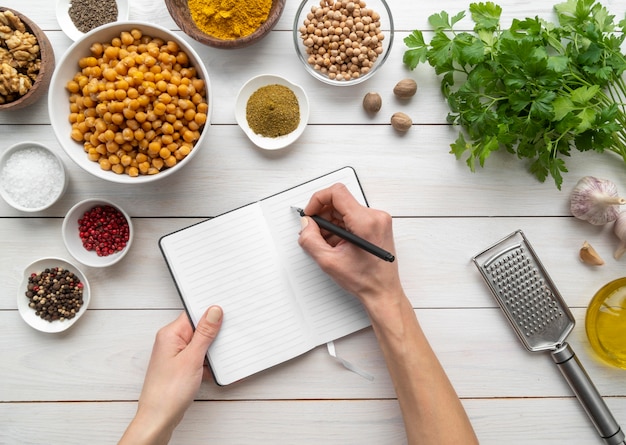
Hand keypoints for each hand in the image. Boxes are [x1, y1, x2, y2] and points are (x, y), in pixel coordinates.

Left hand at [119, 306, 222, 444]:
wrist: (158, 419)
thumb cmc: (168, 392)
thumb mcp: (192, 358)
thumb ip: (205, 333)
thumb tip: (214, 311)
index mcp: (170, 334)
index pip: (194, 314)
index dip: (211, 314)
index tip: (226, 316)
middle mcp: (171, 341)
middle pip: (199, 328)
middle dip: (213, 335)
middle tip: (225, 341)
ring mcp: (176, 354)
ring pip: (200, 344)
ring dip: (211, 352)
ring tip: (215, 361)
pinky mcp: (180, 366)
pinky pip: (198, 357)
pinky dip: (207, 363)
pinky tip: (211, 371)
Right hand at [297, 183, 402, 309]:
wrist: (382, 292)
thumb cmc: (364, 280)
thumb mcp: (329, 261)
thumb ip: (311, 239)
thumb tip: (306, 224)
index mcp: (365, 223)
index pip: (337, 193)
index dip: (318, 200)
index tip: (310, 213)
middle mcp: (375, 217)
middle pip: (340, 201)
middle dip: (323, 215)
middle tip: (315, 233)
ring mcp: (379, 220)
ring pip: (345, 209)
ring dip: (331, 223)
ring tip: (328, 243)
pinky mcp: (378, 224)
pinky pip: (353, 217)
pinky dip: (340, 227)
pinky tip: (337, 243)